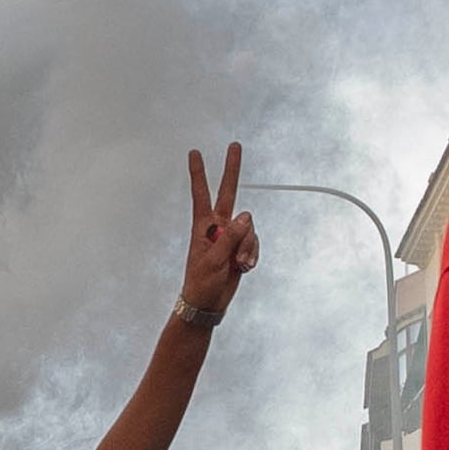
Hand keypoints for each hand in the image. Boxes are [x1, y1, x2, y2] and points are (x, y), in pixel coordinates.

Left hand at [176, 146, 258, 323]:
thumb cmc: (202, 283)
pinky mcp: (241, 248)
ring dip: (248, 247)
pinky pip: (254, 244)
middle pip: (228, 193)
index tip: (194, 152)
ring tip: (239, 265)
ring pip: (249, 229)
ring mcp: (231, 237)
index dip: (198, 173)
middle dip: (231, 169)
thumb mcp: (214, 260)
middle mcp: (217, 226)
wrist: (208, 304)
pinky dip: (252, 255)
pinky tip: (243, 268)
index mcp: (203, 226)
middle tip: (235, 144)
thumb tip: (246, 216)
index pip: (200, 194)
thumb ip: (230, 237)